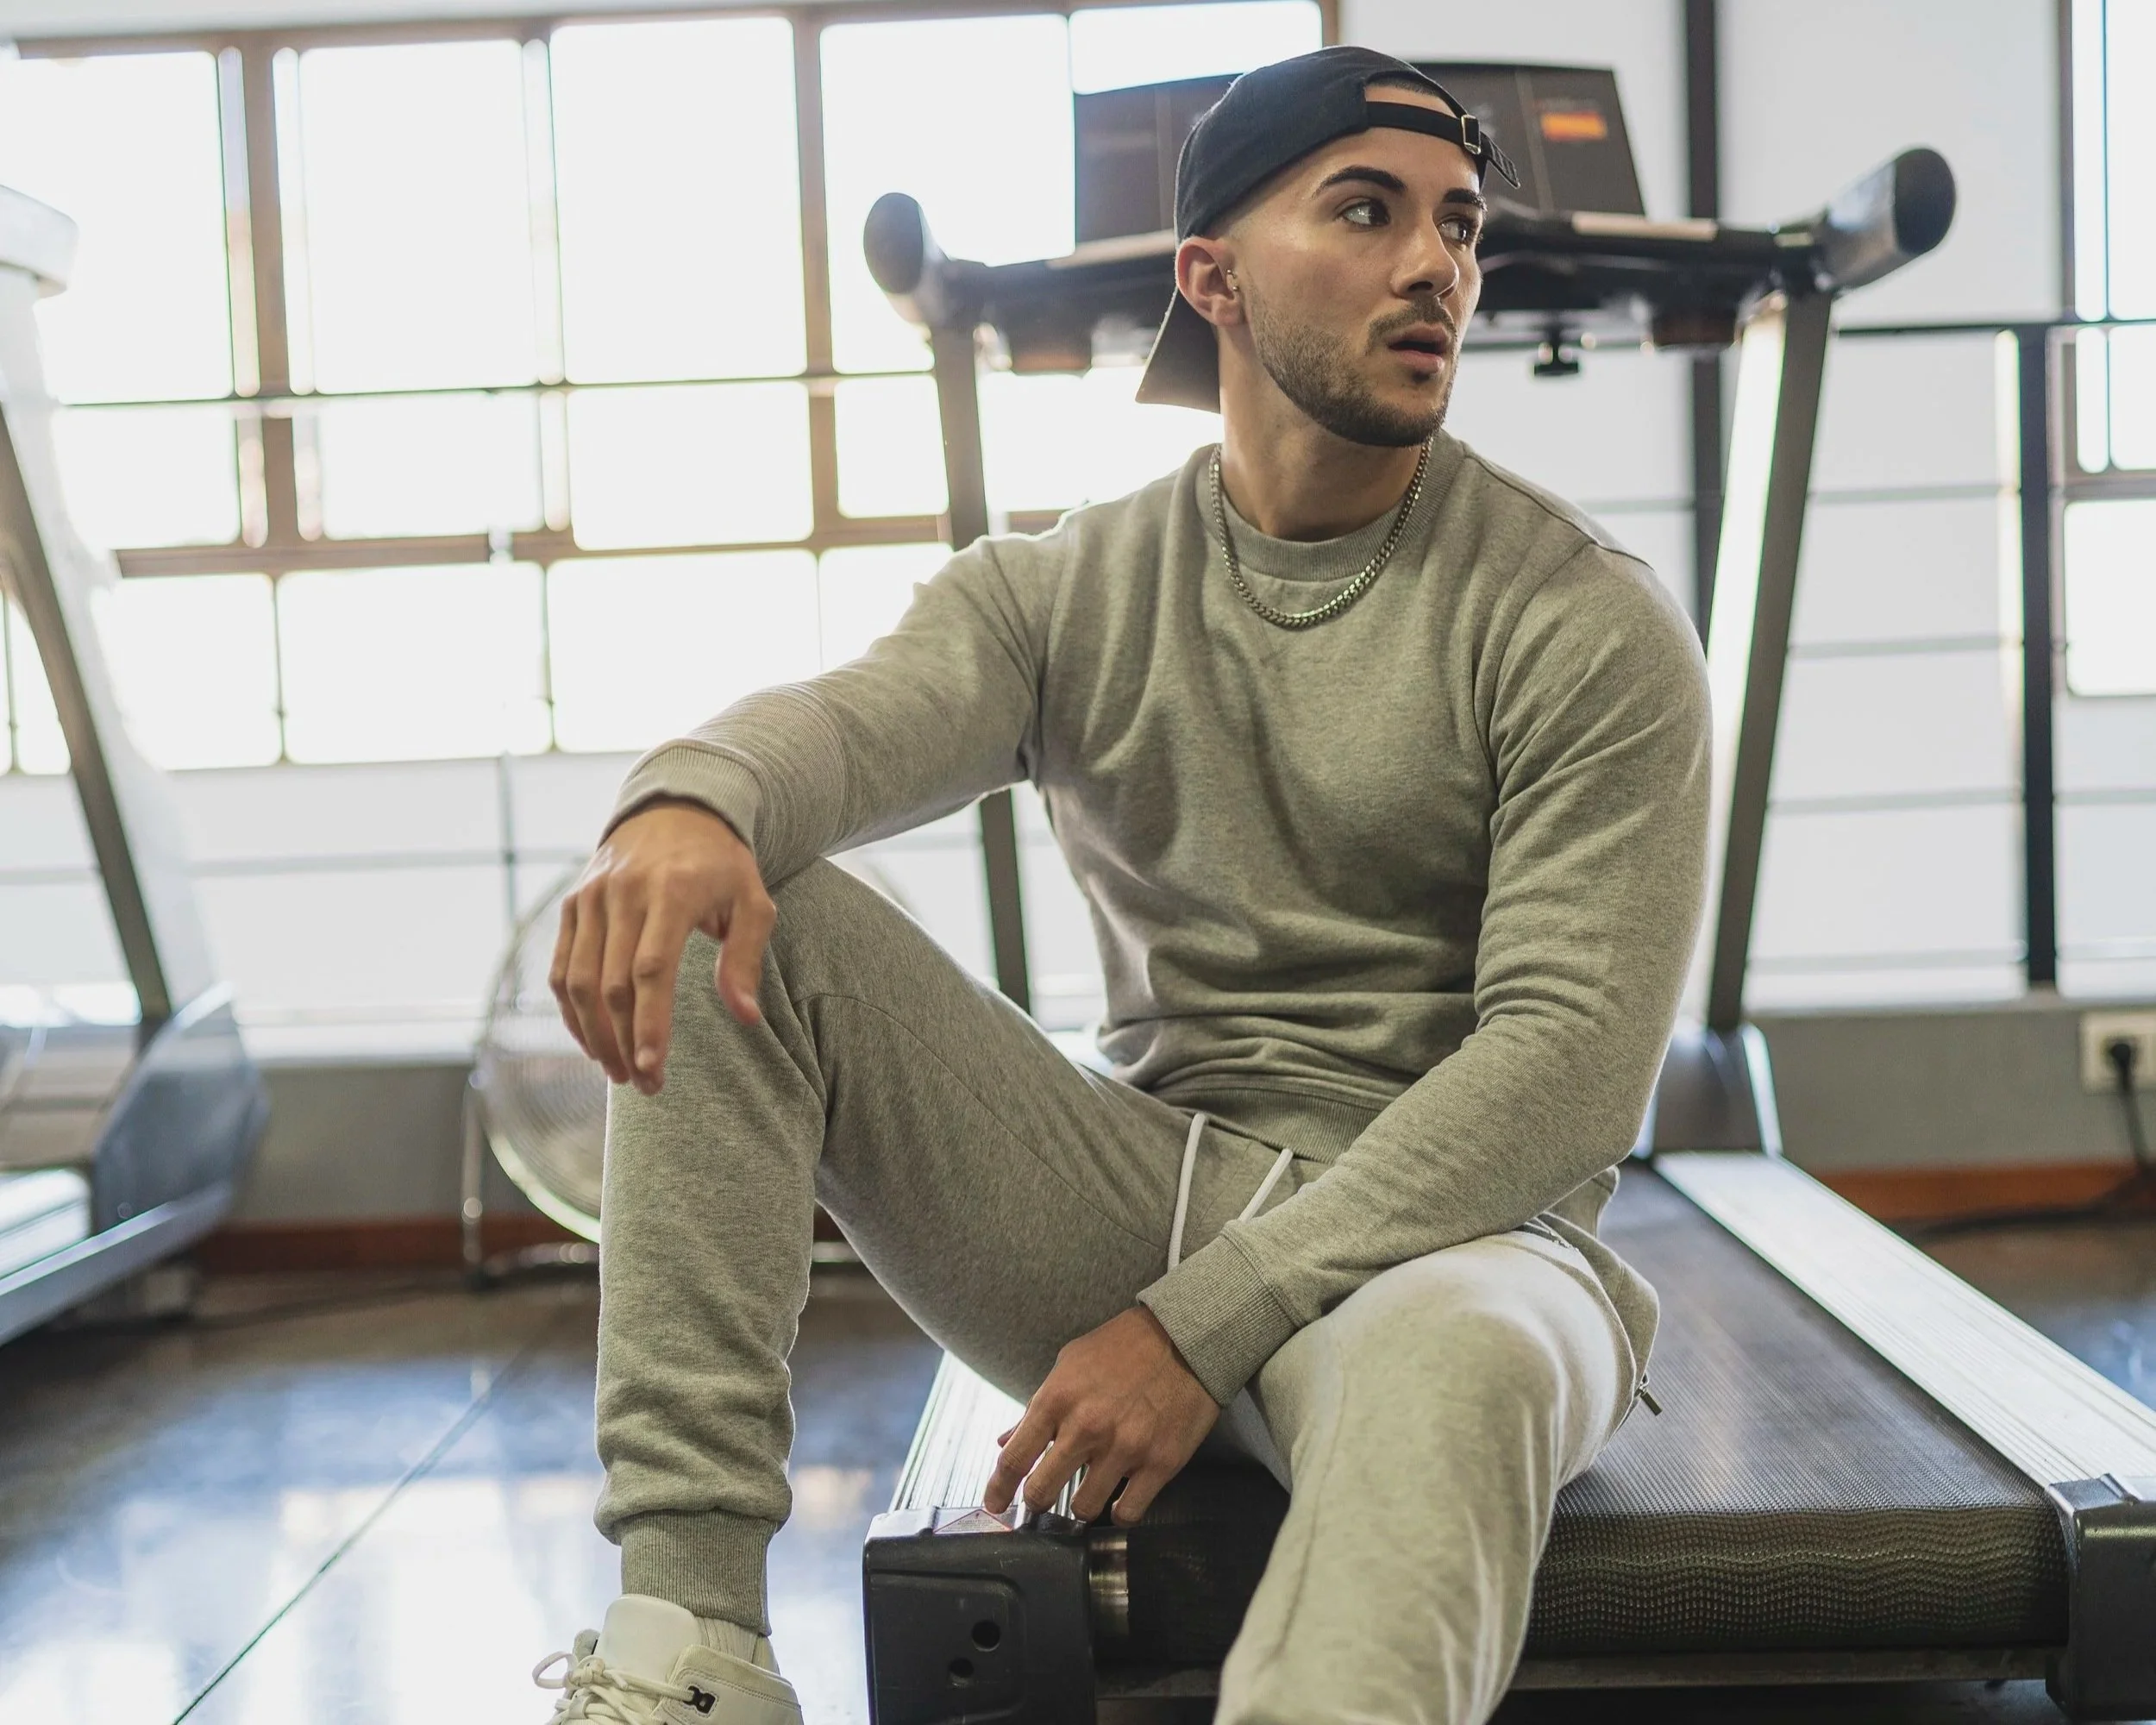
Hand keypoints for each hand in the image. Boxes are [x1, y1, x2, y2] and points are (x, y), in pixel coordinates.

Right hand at [551, 798, 773, 1093]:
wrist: (676, 809)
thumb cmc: (722, 865)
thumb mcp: (753, 901)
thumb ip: (746, 959)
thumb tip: (746, 1018)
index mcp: (671, 891)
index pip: (651, 970)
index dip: (648, 1024)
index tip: (652, 1068)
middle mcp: (622, 892)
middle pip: (612, 983)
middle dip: (624, 1042)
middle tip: (644, 1085)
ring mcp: (590, 897)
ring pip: (578, 981)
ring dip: (593, 1035)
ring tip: (617, 1072)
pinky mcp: (572, 904)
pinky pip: (562, 968)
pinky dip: (571, 1010)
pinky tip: (592, 1040)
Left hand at [984, 1307, 1218, 1526]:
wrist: (1185, 1336)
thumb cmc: (1123, 1347)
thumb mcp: (1070, 1364)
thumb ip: (1038, 1406)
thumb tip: (1006, 1441)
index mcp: (1058, 1399)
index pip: (1014, 1459)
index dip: (997, 1489)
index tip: (994, 1503)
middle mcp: (1087, 1427)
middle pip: (1041, 1492)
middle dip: (1035, 1503)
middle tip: (1041, 1501)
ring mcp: (1125, 1448)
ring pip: (1084, 1509)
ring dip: (1081, 1506)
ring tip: (1088, 1493)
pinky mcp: (1160, 1463)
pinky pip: (1128, 1512)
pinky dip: (1120, 1513)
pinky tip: (1121, 1498)